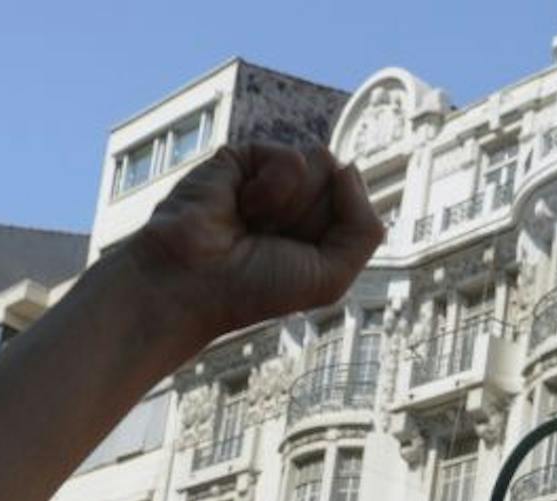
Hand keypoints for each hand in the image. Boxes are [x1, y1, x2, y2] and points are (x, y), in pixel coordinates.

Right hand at [131, 144, 383, 343]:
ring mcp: (272, 177)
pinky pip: (291, 158)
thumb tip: (347, 165)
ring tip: (255, 225)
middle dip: (313, 216)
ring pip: (323, 162)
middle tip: (272, 242)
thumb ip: (364, 228)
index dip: (335, 233)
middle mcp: (299, 200)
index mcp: (320, 229)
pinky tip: (242, 206)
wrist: (193, 280)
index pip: (357, 206)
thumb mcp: (332, 276)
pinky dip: (271, 189)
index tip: (295, 260)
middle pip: (342, 180)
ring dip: (294, 204)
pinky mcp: (246, 157)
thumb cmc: (255, 288)